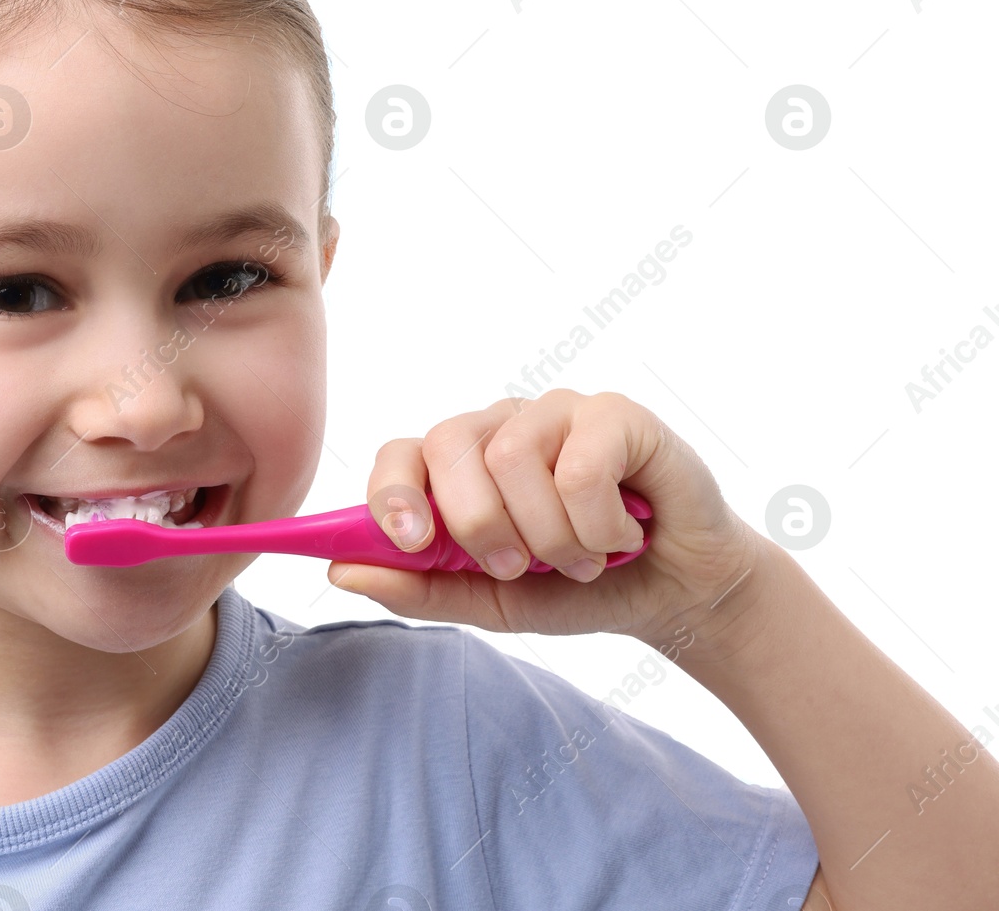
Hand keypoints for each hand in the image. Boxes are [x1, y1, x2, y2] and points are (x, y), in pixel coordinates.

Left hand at [327, 389, 764, 645]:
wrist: (676, 594)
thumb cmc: (576, 588)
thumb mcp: (492, 602)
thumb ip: (419, 587)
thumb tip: (338, 571)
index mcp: (461, 466)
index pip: (400, 453)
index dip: (392, 492)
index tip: (409, 540)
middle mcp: (501, 427)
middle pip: (449, 448)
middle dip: (477, 525)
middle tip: (516, 566)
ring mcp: (557, 412)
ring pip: (513, 458)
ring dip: (548, 535)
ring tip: (581, 558)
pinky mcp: (616, 413)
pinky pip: (581, 464)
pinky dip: (598, 523)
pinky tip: (623, 535)